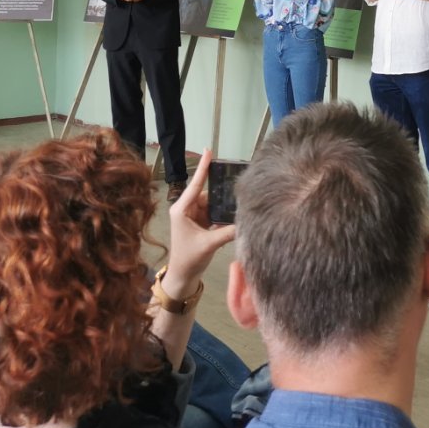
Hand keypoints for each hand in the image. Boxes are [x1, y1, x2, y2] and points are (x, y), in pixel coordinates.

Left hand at [161, 149, 236, 300]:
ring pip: (212, 204)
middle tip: (238, 185)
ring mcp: (194, 216)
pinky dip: (223, 214)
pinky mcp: (201, 224)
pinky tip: (235, 212)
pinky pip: (214, 213)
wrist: (183, 277)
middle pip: (207, 194)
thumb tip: (246, 221)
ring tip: (240, 199)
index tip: (209, 150)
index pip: (195, 184)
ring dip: (223, 205)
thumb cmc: (188, 258)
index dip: (204, 167)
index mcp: (182, 209)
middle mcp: (187, 209)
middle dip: (221, 192)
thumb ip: (228, 231)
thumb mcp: (209, 244)